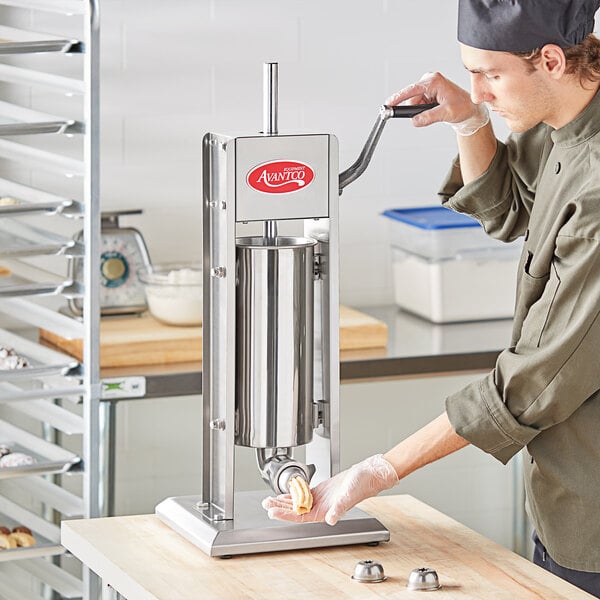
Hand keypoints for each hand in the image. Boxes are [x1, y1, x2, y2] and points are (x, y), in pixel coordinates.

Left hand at [261, 454, 398, 525]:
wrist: (368, 475)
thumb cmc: (361, 485)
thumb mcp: (349, 495)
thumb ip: (339, 508)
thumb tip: (330, 519)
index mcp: (326, 511)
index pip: (301, 516)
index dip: (286, 514)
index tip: (273, 511)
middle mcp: (321, 507)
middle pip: (296, 510)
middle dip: (280, 507)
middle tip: (266, 504)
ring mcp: (320, 499)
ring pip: (298, 503)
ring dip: (285, 501)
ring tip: (270, 499)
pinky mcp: (322, 491)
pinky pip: (304, 494)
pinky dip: (294, 494)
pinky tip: (285, 493)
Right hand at [386, 72, 488, 134]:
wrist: (469, 109)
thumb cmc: (462, 107)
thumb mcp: (446, 113)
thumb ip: (429, 117)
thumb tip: (414, 121)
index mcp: (434, 81)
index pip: (411, 90)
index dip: (398, 97)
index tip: (388, 104)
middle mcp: (430, 80)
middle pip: (412, 98)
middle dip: (416, 109)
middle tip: (428, 115)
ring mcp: (428, 86)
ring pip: (414, 102)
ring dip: (420, 110)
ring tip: (435, 112)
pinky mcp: (427, 92)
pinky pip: (418, 103)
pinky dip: (422, 109)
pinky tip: (433, 110)